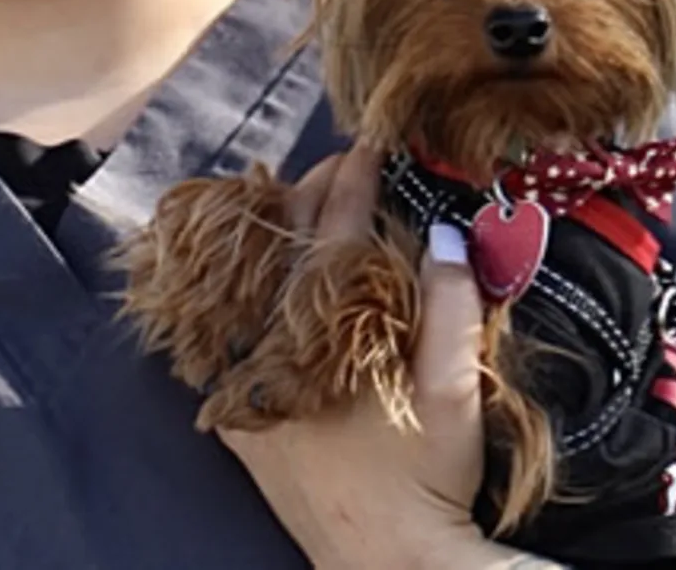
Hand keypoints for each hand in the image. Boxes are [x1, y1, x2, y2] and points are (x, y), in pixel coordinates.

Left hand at [217, 143, 488, 569]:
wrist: (385, 562)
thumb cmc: (426, 476)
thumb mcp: (454, 389)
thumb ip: (452, 307)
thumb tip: (446, 233)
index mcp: (327, 329)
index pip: (337, 231)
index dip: (354, 180)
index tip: (368, 148)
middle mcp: (274, 345)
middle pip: (286, 242)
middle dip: (313, 193)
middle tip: (341, 166)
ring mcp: (247, 378)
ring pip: (249, 276)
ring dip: (276, 231)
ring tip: (300, 199)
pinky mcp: (237, 411)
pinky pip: (221, 330)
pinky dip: (237, 288)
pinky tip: (250, 267)